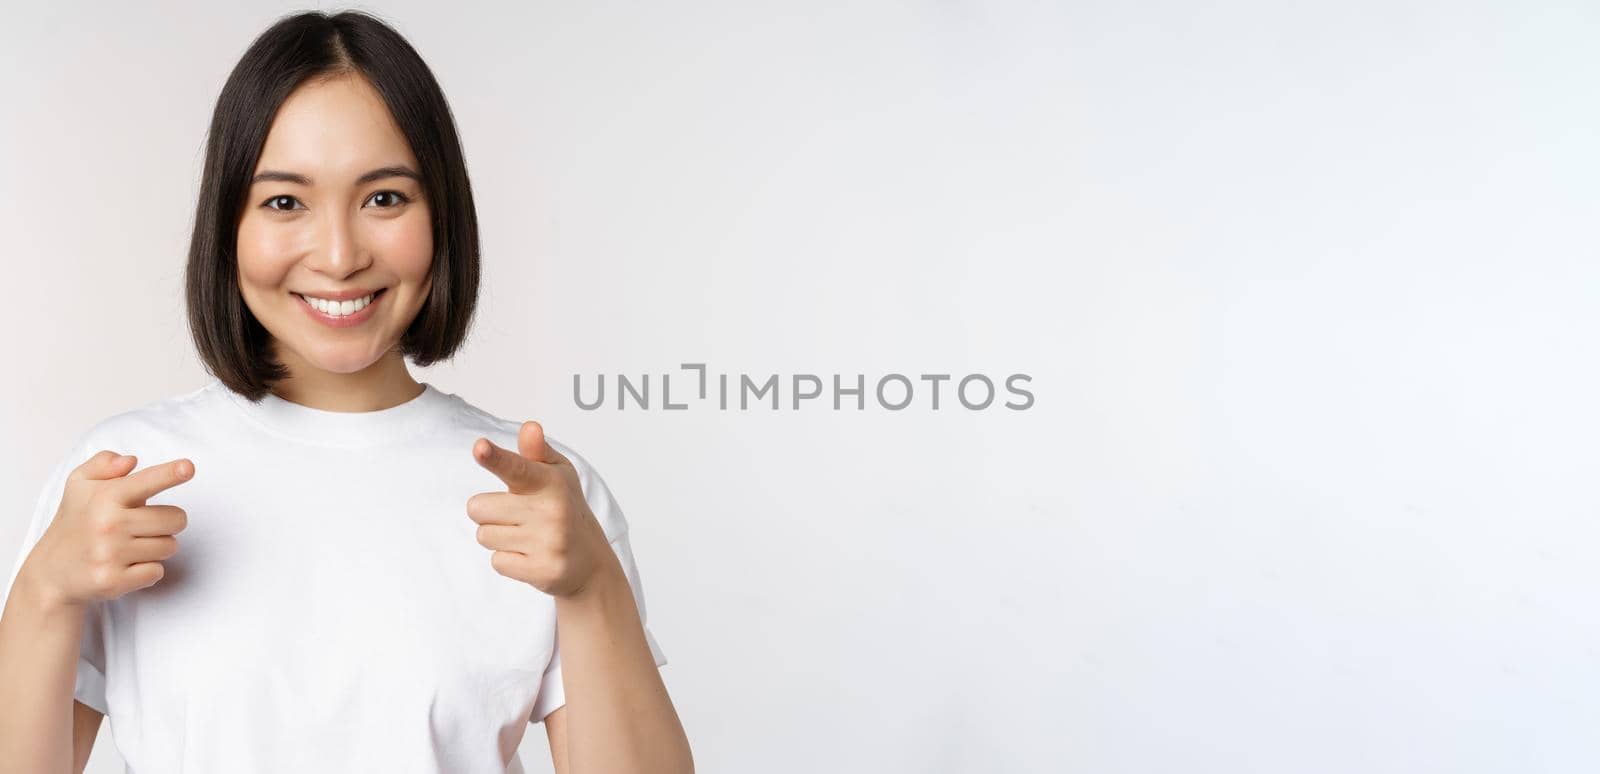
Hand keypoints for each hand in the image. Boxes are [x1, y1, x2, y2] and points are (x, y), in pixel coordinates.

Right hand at [24, 451, 193, 608]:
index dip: (170, 473)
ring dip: (156, 547)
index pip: (147, 481)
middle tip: (142, 525)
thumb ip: (104, 463)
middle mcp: (108, 524)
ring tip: (129, 546)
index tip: (188, 467)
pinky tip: (125, 566)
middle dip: (167, 522)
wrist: (51, 572)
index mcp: (105, 497)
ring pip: (170, 547)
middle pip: (176, 519)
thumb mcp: (79, 484)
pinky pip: (157, 572)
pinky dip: (147, 570)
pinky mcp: (113, 581)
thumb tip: (131, 461)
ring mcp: (109, 554)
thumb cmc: (76, 522)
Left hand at [467, 421, 612, 597]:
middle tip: (517, 516)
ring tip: (527, 537)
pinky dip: (508, 561)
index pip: (516, 467)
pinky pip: (496, 562)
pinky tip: (530, 556)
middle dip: (490, 513)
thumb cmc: (565, 509)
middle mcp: (550, 511)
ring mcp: (548, 542)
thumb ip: (537, 451)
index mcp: (550, 482)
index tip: (480, 447)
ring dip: (499, 538)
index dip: (495, 457)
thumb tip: (529, 427)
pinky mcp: (542, 570)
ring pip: (484, 535)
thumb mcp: (557, 475)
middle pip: (478, 507)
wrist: (591, 562)